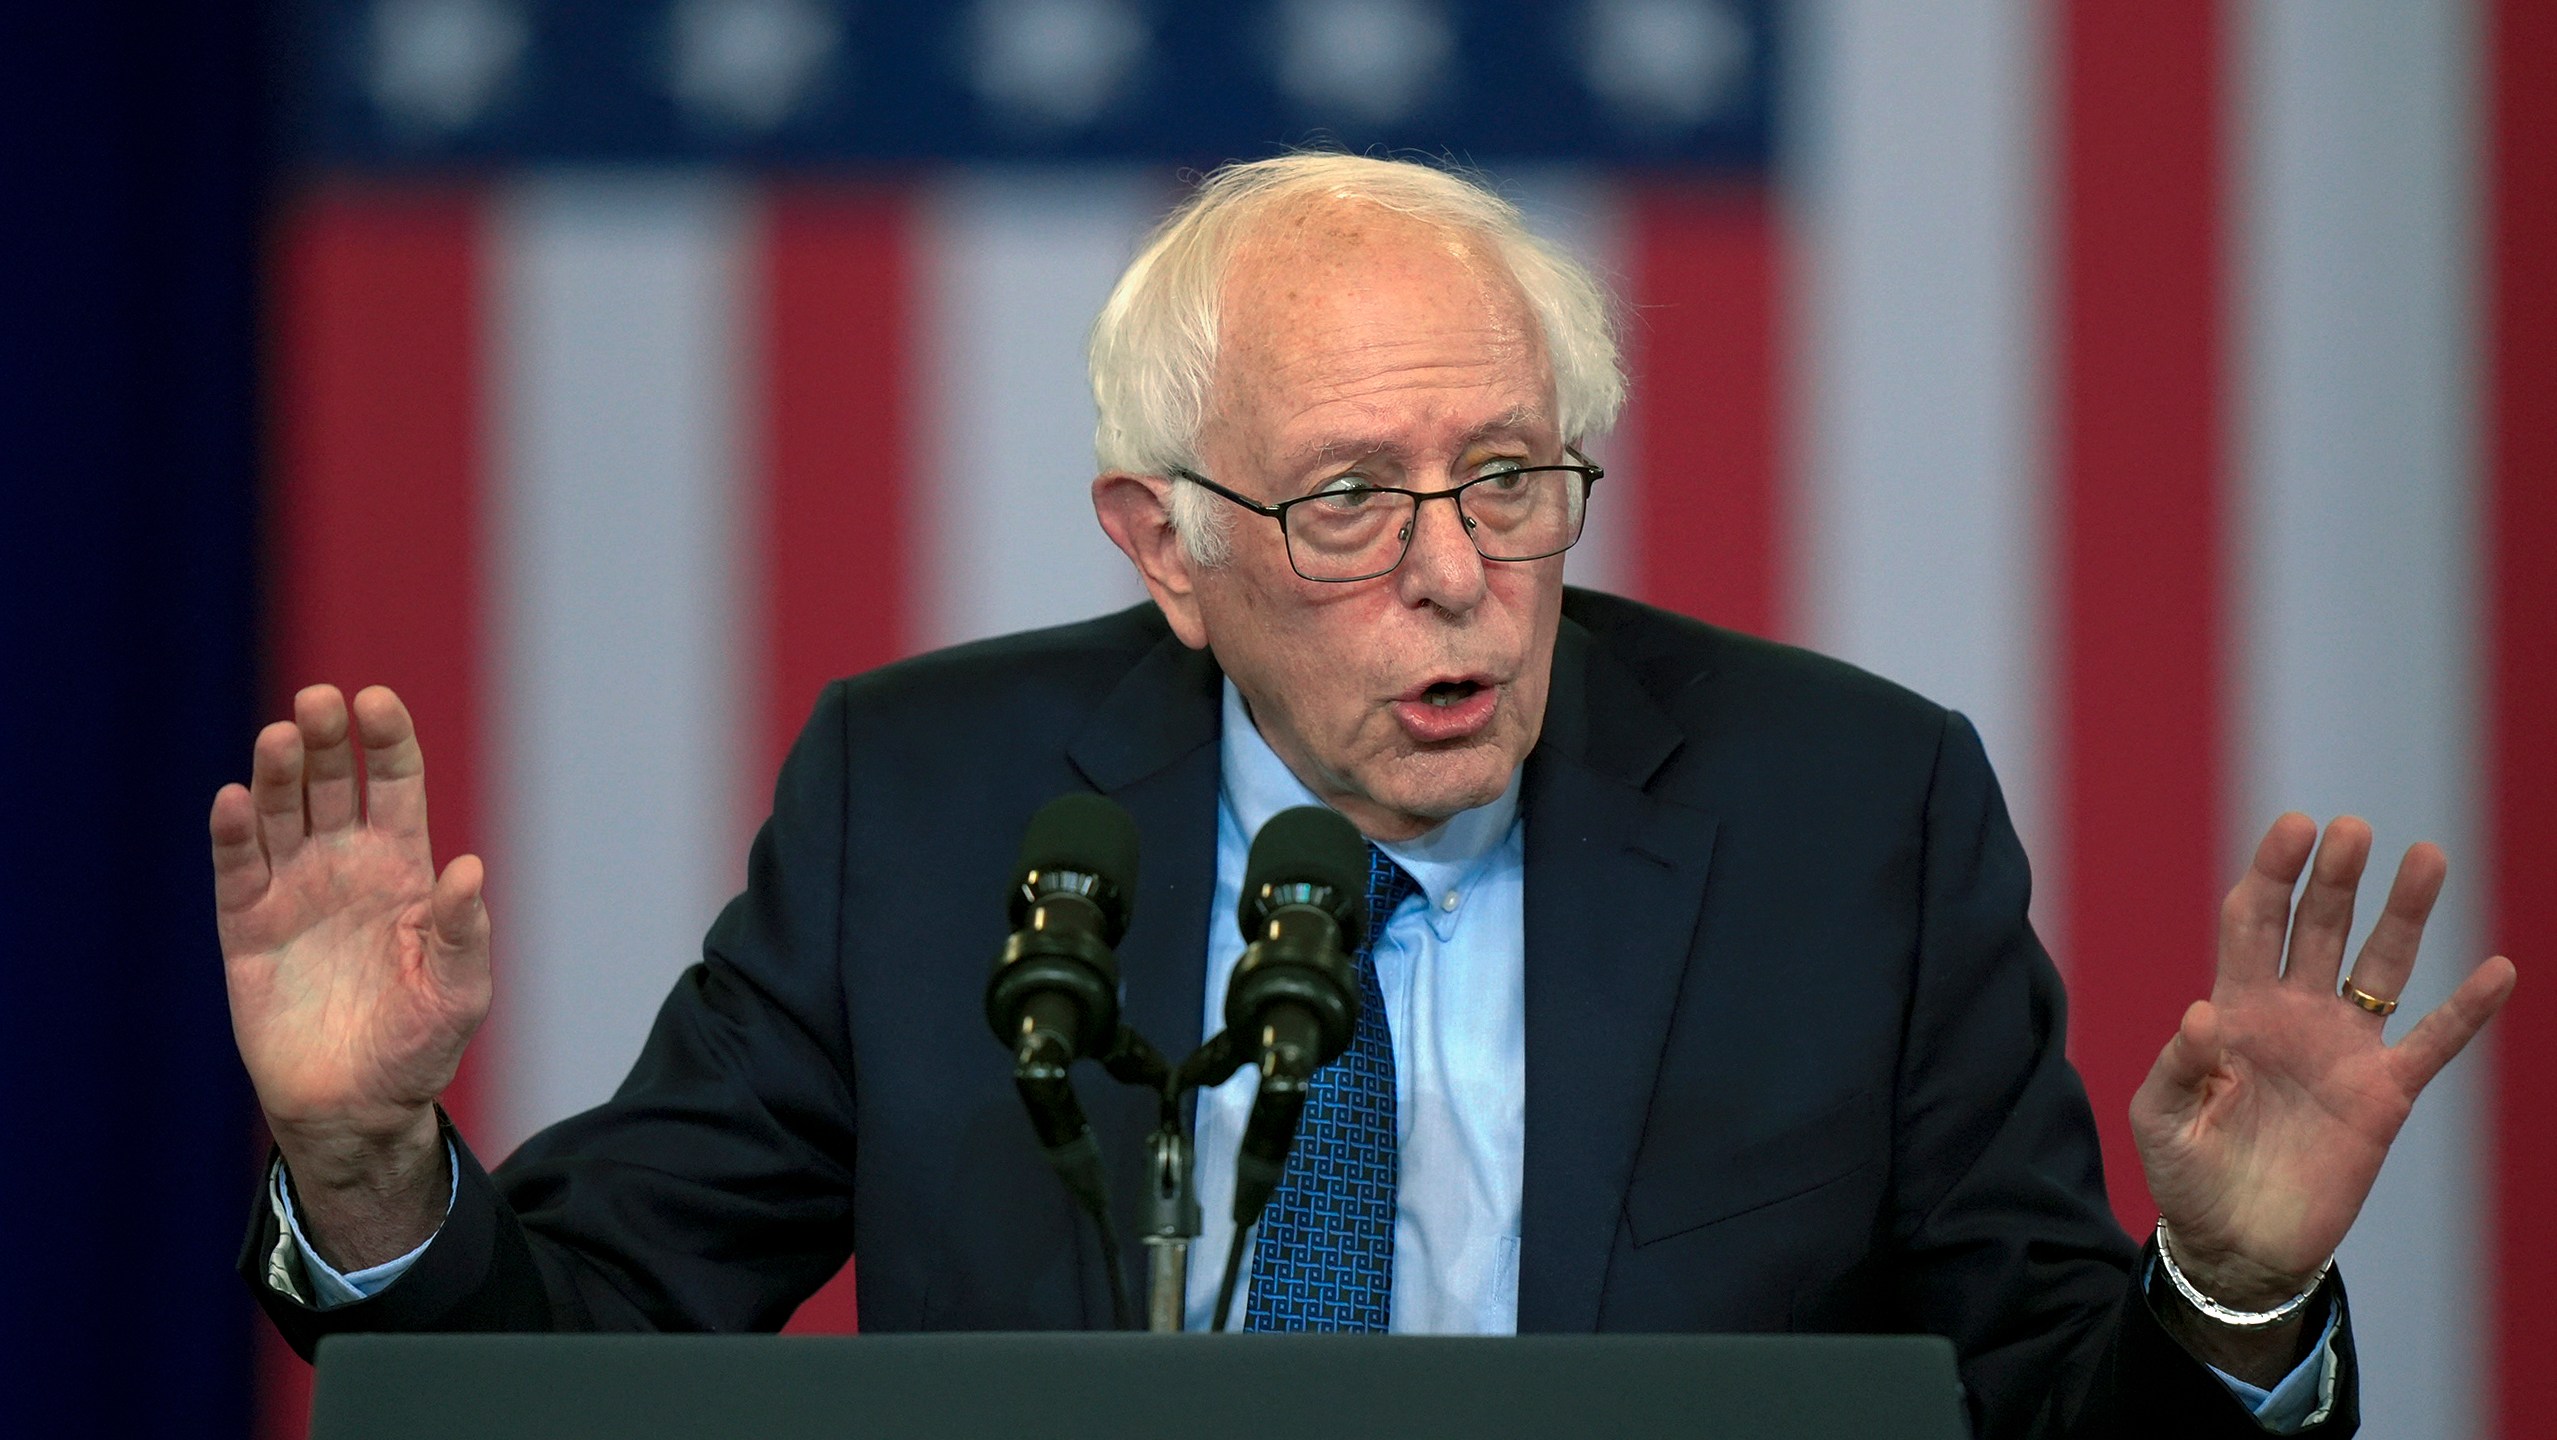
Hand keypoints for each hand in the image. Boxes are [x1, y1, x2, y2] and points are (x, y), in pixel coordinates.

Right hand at [211, 684, 489, 1261]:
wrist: (356, 1106)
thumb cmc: (419, 1046)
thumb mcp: (459, 992)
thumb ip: (463, 932)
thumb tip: (470, 869)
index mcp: (403, 868)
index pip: (395, 785)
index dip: (387, 739)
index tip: (376, 700)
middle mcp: (345, 866)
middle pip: (333, 783)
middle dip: (327, 739)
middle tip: (318, 701)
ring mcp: (294, 891)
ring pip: (281, 812)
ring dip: (278, 771)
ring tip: (281, 736)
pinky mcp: (247, 927)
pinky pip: (237, 869)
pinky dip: (233, 834)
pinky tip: (233, 800)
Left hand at [2132, 814, 2515, 1313]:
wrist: (2234, 1245)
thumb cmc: (2186, 1176)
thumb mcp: (2161, 1120)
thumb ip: (2178, 1066)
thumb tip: (2203, 1014)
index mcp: (2234, 1007)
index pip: (2253, 921)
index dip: (2271, 873)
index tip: (2294, 827)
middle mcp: (2292, 1015)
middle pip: (2318, 927)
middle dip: (2335, 878)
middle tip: (2354, 829)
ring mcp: (2342, 1049)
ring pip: (2380, 966)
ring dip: (2404, 914)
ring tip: (2427, 856)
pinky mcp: (2383, 1095)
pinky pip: (2432, 1044)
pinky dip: (2466, 1010)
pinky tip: (2498, 969)